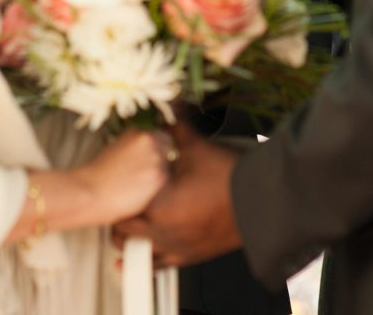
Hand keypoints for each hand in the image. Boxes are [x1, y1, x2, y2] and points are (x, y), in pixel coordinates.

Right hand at [77, 129, 170, 225]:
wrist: (91, 191)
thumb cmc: (98, 173)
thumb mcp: (116, 146)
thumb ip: (134, 144)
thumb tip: (147, 150)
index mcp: (137, 130)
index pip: (159, 133)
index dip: (156, 146)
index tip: (149, 156)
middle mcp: (149, 139)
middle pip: (167, 146)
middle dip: (161, 156)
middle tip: (145, 171)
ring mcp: (156, 157)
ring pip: (168, 164)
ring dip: (159, 171)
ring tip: (140, 183)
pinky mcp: (160, 176)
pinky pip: (166, 180)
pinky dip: (158, 185)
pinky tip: (142, 191)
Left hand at [112, 122, 242, 266]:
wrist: (260, 201)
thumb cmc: (228, 178)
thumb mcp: (196, 147)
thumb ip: (175, 127)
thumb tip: (166, 108)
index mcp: (160, 207)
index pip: (124, 208)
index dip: (116, 198)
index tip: (112, 189)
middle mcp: (165, 233)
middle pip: (127, 233)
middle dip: (120, 220)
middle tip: (117, 205)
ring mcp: (179, 249)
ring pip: (142, 253)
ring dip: (132, 242)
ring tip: (126, 230)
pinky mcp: (193, 257)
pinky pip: (162, 265)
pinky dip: (150, 260)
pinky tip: (143, 258)